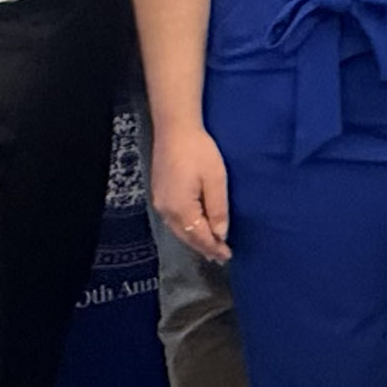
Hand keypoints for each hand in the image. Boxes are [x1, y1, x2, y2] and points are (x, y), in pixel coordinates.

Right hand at [153, 125, 232, 263]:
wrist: (174, 129)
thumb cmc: (199, 151)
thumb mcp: (215, 180)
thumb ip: (217, 209)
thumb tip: (220, 234)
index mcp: (181, 208)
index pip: (199, 236)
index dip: (213, 247)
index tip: (227, 256)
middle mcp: (166, 210)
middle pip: (187, 236)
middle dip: (204, 248)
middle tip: (220, 257)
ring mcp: (160, 202)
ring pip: (178, 230)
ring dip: (194, 240)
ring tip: (209, 248)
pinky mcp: (159, 194)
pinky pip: (174, 220)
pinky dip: (186, 229)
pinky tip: (194, 229)